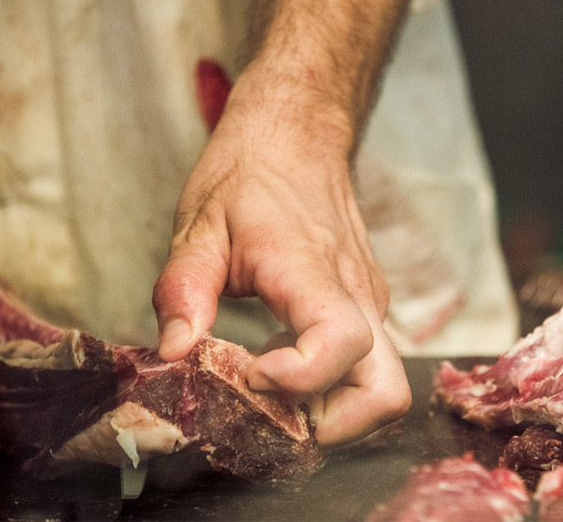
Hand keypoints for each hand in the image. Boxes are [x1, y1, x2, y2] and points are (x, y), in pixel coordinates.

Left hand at [152, 75, 410, 445]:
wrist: (298, 135)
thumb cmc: (251, 174)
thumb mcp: (200, 225)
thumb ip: (184, 290)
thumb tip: (174, 354)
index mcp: (315, 273)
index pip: (341, 345)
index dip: (295, 380)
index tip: (246, 371)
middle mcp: (357, 297)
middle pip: (388, 395)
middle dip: (335, 428)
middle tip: (274, 415)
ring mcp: (369, 306)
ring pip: (382, 390)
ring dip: (332, 413)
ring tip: (270, 391)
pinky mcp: (365, 311)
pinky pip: (365, 370)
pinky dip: (327, 389)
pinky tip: (277, 364)